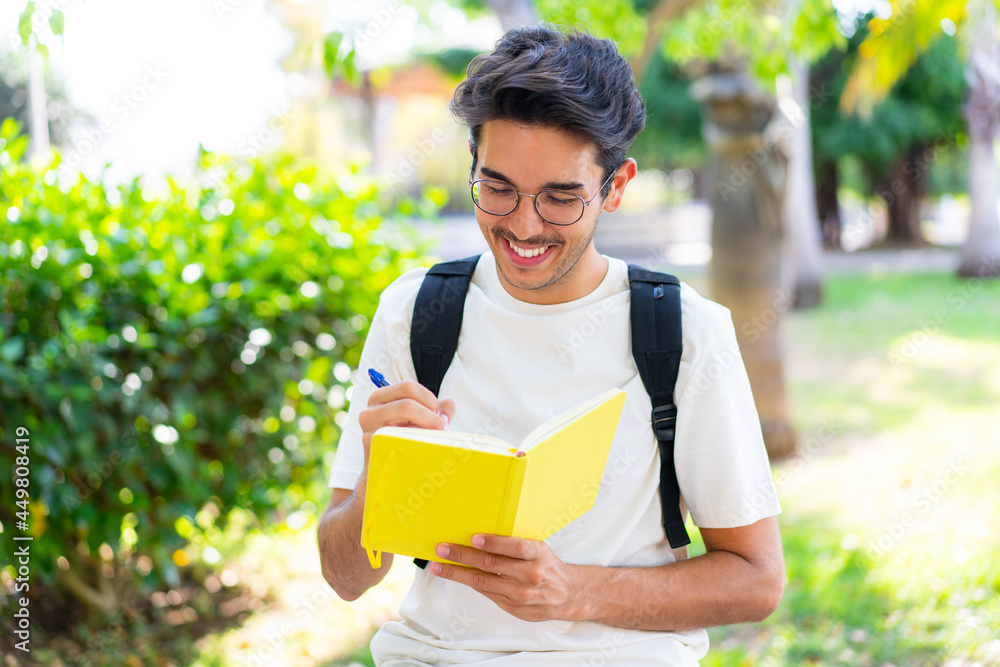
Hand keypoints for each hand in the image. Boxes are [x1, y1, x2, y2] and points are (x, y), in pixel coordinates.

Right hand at [358, 381, 455, 477]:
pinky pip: (401, 440)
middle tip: (440, 427)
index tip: (436, 414)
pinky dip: (418, 442)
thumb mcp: (419, 421)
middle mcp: (369, 412)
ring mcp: (369, 431)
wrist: (385, 473)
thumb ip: (437, 410)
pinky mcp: (373, 449)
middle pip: (407, 403)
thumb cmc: (404, 442)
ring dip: (427, 428)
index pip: (408, 387)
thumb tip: (448, 404)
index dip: (429, 400)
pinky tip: (424, 449)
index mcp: (380, 399)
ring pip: (404, 422)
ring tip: (435, 437)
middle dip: (430, 415)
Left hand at [428, 534, 581, 622]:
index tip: (474, 537)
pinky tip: (457, 576)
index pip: (515, 547)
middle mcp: (530, 575)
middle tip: (442, 549)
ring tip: (439, 566)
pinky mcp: (513, 608)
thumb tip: (481, 536)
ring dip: (458, 573)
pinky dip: (470, 583)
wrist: (567, 595)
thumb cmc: (548, 565)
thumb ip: (516, 546)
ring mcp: (521, 594)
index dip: (494, 542)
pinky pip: (487, 593)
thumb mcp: (539, 549)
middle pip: (492, 565)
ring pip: (483, 582)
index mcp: (538, 555)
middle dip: (463, 556)